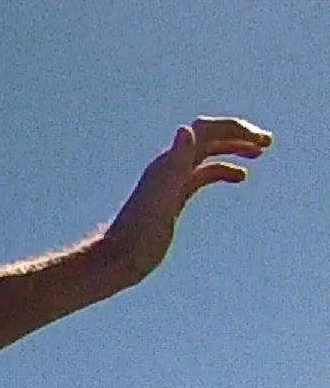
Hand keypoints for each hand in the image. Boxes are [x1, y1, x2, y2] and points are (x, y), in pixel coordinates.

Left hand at [92, 117, 269, 284]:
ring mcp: (172, 183)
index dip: (232, 129)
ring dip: (233, 148)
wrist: (118, 258)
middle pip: (207, 139)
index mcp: (169, 163)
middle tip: (267, 142)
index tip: (259, 139)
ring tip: (260, 152)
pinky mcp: (174, 199)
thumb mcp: (162, 194)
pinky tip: (240, 177)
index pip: (204, 131)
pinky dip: (222, 171)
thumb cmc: (139, 230)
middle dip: (237, 135)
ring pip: (206, 156)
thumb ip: (175, 162)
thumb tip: (187, 128)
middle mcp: (169, 168)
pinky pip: (201, 177)